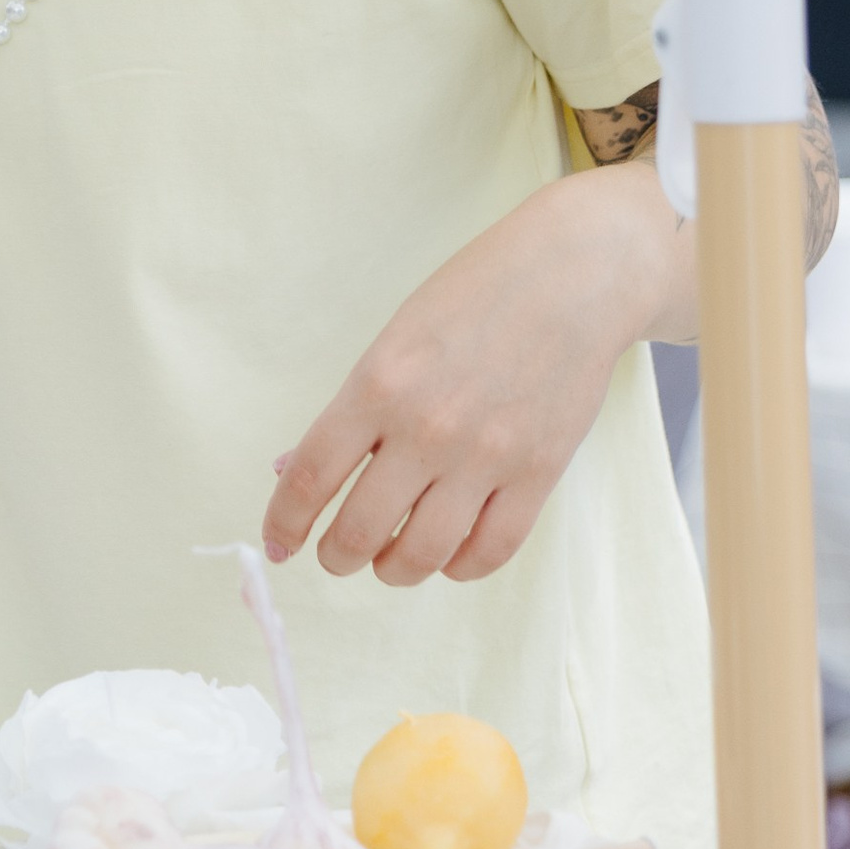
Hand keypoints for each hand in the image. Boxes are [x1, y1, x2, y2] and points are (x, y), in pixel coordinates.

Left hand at [261, 164, 679, 585]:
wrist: (571, 278)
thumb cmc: (473, 297)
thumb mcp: (395, 339)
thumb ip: (352, 410)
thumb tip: (296, 471)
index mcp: (379, 384)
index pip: (311, 477)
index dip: (285, 523)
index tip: (278, 543)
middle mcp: (427, 427)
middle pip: (359, 531)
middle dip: (336, 556)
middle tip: (336, 554)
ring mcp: (486, 456)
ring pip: (422, 554)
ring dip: (392, 570)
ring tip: (387, 562)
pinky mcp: (538, 474)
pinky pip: (489, 551)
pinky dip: (459, 567)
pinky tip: (448, 556)